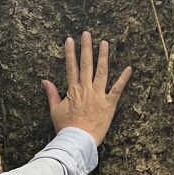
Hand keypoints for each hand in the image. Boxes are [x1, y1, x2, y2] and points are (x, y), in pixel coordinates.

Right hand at [42, 31, 132, 145]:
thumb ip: (51, 94)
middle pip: (86, 65)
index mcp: (73, 90)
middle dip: (86, 48)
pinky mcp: (109, 104)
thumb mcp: (55, 110)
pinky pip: (117, 89)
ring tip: (105, 43)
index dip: (70, 52)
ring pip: (102, 72)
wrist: (77, 141)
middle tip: (87, 34)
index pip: (71, 67)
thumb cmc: (65, 128)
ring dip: (103, 57)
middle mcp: (85, 89)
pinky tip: (129, 68)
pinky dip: (124, 79)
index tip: (70, 40)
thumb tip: (44, 81)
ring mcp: (98, 96)